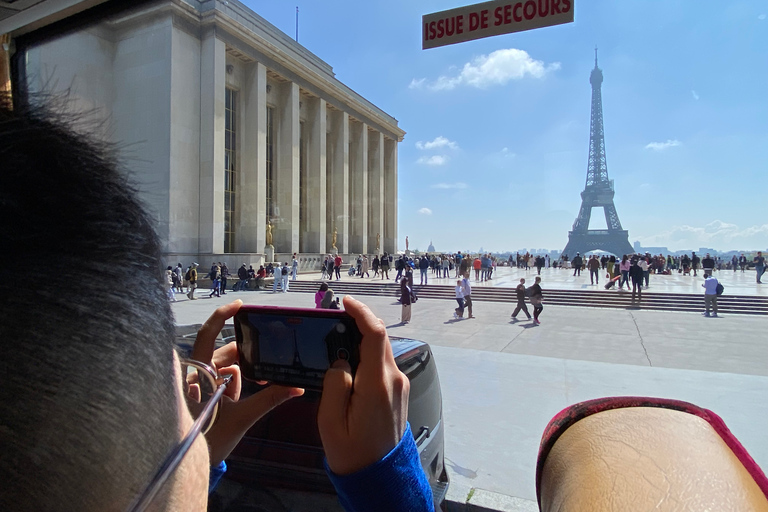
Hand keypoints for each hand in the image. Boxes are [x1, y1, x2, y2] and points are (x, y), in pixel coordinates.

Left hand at [191, 299, 303, 464]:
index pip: (207, 335)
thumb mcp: (242, 419)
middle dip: (245, 362)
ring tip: (239, 402)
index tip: (241, 306)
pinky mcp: (198, 391)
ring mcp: (195, 382)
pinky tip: (236, 401)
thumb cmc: (209, 441)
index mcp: (197, 374)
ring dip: (238, 379)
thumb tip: (297, 387)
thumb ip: (269, 399)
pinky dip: (232, 385)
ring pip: (223, 367)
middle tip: (263, 373)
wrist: (188, 466)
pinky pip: (219, 379)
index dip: (222, 316)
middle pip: (223, 353)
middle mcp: (193, 373)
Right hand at [318, 296, 409, 474]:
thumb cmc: (352, 452)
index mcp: (377, 384)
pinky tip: (349, 366)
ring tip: (336, 347)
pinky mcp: (398, 392)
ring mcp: (399, 385)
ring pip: (381, 352)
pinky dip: (366, 358)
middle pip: (379, 339)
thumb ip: (334, 384)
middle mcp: (394, 380)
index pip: (375, 335)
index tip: (345, 302)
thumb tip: (340, 361)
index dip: (361, 313)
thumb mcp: (330, 421)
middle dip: (357, 325)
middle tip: (333, 323)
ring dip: (361, 343)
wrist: (379, 476)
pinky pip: (382, 365)